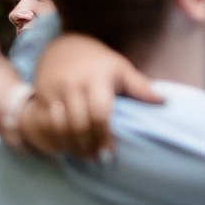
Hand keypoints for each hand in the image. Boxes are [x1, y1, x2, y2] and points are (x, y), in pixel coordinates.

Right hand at [23, 32, 160, 156]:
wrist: (63, 45)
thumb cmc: (99, 62)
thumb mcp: (120, 68)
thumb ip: (140, 86)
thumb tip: (164, 101)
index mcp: (96, 77)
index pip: (99, 113)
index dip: (104, 136)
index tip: (110, 155)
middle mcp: (72, 83)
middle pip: (78, 124)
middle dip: (88, 146)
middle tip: (97, 159)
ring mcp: (53, 89)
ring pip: (59, 126)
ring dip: (71, 146)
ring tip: (84, 156)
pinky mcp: (41, 94)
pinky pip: (46, 123)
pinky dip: (56, 139)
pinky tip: (66, 147)